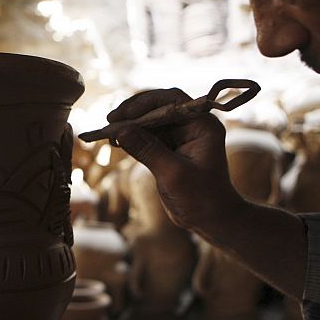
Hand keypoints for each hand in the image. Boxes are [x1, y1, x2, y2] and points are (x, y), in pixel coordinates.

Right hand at [107, 88, 245, 232]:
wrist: (211, 219)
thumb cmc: (201, 197)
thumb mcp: (172, 173)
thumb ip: (147, 149)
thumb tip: (121, 131)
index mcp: (202, 125)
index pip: (172, 101)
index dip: (145, 103)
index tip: (122, 114)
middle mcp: (192, 125)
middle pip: (158, 107)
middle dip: (133, 113)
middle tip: (110, 121)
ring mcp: (180, 136)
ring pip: (150, 121)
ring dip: (130, 125)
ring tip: (108, 133)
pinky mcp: (169, 147)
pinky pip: (147, 135)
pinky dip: (132, 137)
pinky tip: (116, 141)